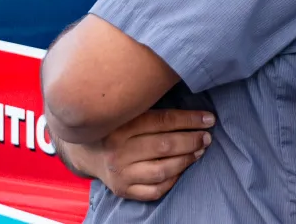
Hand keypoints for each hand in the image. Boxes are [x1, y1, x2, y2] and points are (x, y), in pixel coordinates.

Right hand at [58, 109, 214, 200]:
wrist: (86, 152)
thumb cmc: (116, 127)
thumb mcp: (127, 112)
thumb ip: (151, 106)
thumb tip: (191, 104)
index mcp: (119, 126)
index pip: (162, 121)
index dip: (190, 120)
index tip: (209, 119)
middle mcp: (117, 152)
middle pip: (165, 146)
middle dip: (192, 140)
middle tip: (207, 137)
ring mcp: (120, 174)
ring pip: (163, 170)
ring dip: (187, 160)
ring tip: (199, 151)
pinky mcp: (123, 190)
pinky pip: (155, 190)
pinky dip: (173, 180)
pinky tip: (182, 169)